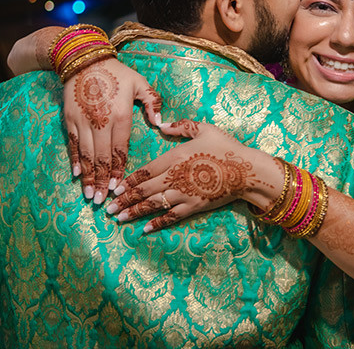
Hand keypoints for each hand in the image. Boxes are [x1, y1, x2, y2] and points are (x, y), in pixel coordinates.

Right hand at [63, 57, 161, 203]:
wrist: (84, 60)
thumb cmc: (116, 72)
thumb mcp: (140, 83)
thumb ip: (153, 102)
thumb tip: (161, 123)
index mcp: (121, 116)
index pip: (120, 149)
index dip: (118, 169)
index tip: (118, 186)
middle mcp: (101, 122)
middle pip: (102, 157)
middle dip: (102, 180)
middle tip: (102, 201)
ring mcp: (84, 122)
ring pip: (86, 154)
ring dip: (88, 175)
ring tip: (89, 194)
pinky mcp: (70, 119)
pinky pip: (72, 143)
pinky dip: (74, 159)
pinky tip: (76, 174)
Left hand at [105, 120, 279, 232]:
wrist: (246, 170)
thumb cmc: (226, 147)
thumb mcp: (204, 128)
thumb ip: (181, 126)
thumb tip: (162, 124)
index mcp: (175, 157)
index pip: (145, 170)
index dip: (128, 180)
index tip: (115, 187)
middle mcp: (174, 177)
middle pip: (144, 190)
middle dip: (124, 199)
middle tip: (108, 207)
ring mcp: (183, 194)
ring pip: (153, 204)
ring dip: (134, 212)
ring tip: (119, 218)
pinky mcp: (194, 206)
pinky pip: (171, 216)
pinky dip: (157, 223)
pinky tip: (145, 228)